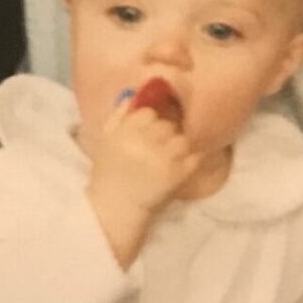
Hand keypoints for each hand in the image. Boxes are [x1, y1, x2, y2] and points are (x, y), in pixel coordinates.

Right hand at [85, 103, 206, 266]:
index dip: (152, 120)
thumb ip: (119, 114)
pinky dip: (192, 160)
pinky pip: (195, 156)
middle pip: (168, 124)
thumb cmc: (109, 172)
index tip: (149, 132)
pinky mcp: (178, 175)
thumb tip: (136, 93)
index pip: (149, 111)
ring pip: (183, 139)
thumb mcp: (106, 138)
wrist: (115, 209)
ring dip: (179, 148)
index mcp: (125, 131)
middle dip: (165, 134)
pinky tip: (182, 166)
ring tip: (169, 159)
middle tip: (159, 148)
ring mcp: (163, 158)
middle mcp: (143, 141)